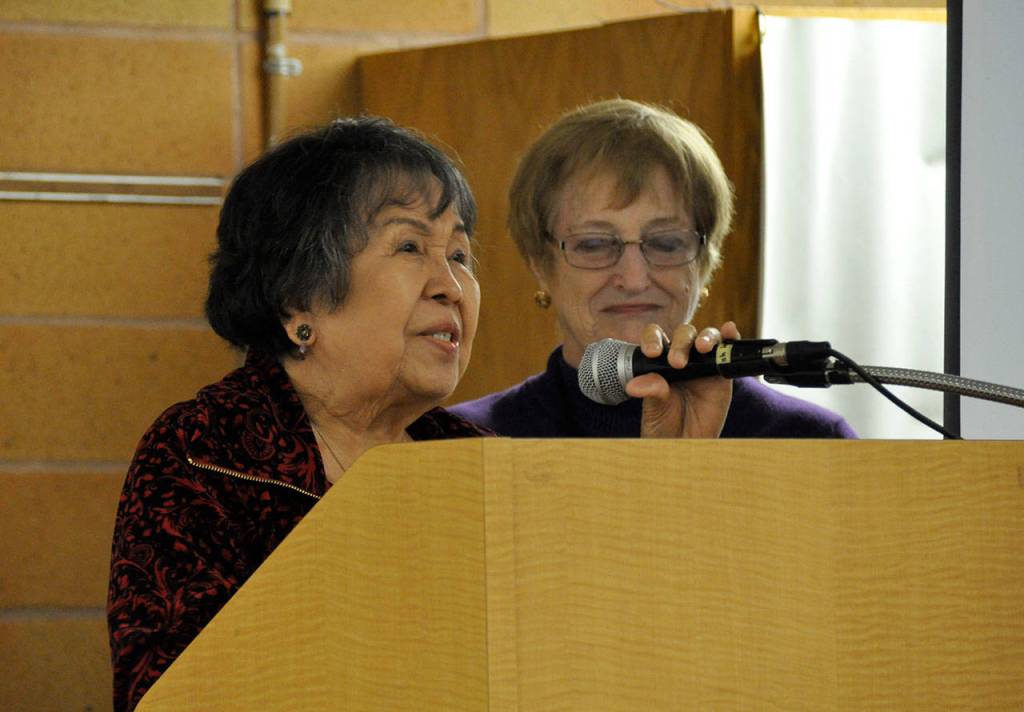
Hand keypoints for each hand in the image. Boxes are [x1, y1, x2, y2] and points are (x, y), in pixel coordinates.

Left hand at [625, 321, 740, 438]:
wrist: (685, 444)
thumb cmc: (665, 425)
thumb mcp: (654, 409)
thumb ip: (650, 393)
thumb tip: (636, 384)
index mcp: (659, 361)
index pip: (656, 337)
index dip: (653, 339)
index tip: (652, 352)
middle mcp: (682, 357)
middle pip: (683, 334)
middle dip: (681, 344)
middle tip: (676, 363)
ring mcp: (703, 363)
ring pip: (707, 337)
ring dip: (706, 337)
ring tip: (702, 347)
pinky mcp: (722, 373)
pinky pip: (728, 350)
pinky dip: (730, 337)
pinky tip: (729, 330)